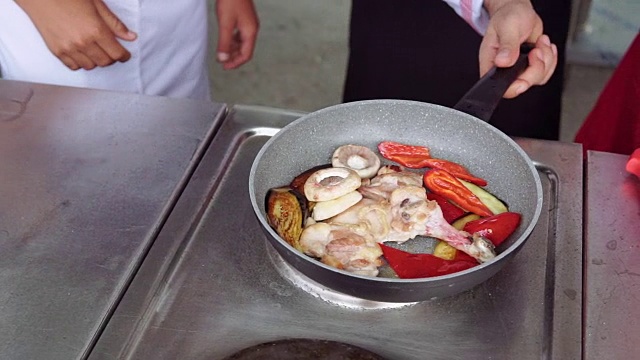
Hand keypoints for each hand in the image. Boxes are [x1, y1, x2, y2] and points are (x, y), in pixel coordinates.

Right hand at [15, 0, 136, 70]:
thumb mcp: (97, 5)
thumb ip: (114, 23)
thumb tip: (131, 37)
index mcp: (96, 30)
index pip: (117, 53)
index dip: (124, 56)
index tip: (125, 54)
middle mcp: (83, 42)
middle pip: (105, 62)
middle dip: (112, 58)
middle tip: (110, 50)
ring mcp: (69, 48)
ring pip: (91, 66)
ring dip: (96, 60)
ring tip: (95, 50)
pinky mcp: (56, 51)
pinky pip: (74, 66)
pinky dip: (81, 62)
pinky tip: (82, 53)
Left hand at [215, 0, 258, 69]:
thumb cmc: (230, 0)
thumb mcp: (225, 23)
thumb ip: (224, 42)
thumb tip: (223, 59)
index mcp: (250, 32)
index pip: (246, 54)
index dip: (236, 63)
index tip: (225, 67)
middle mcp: (252, 29)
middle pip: (245, 50)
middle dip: (234, 57)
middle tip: (222, 62)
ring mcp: (249, 24)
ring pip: (242, 42)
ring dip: (233, 49)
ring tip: (222, 53)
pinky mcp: (244, 19)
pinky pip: (240, 35)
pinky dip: (233, 40)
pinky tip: (225, 40)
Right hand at [479, 0, 556, 97]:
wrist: (519, 10)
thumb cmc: (508, 16)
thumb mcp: (507, 27)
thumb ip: (506, 46)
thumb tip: (503, 62)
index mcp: (491, 63)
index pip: (499, 87)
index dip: (514, 87)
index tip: (524, 79)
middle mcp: (503, 69)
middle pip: (522, 85)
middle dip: (536, 68)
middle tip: (535, 51)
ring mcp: (518, 69)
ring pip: (537, 79)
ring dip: (546, 60)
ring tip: (540, 43)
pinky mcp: (530, 66)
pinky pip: (545, 73)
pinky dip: (551, 59)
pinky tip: (544, 46)